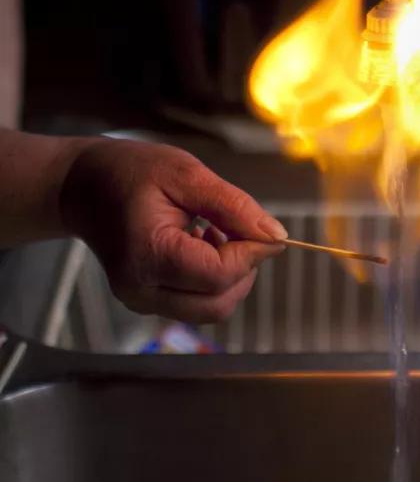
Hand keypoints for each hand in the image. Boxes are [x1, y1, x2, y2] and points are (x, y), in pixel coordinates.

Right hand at [60, 139, 285, 322]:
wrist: (81, 186)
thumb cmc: (129, 173)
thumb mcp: (186, 174)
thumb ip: (234, 206)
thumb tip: (276, 236)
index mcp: (146, 255)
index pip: (219, 274)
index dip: (253, 253)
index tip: (265, 229)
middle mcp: (141, 290)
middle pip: (219, 303)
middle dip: (244, 269)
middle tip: (239, 229)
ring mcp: (142, 302)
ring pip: (213, 309)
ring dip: (231, 276)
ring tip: (216, 232)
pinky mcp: (149, 302)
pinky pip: (199, 303)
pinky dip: (215, 280)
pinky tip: (203, 244)